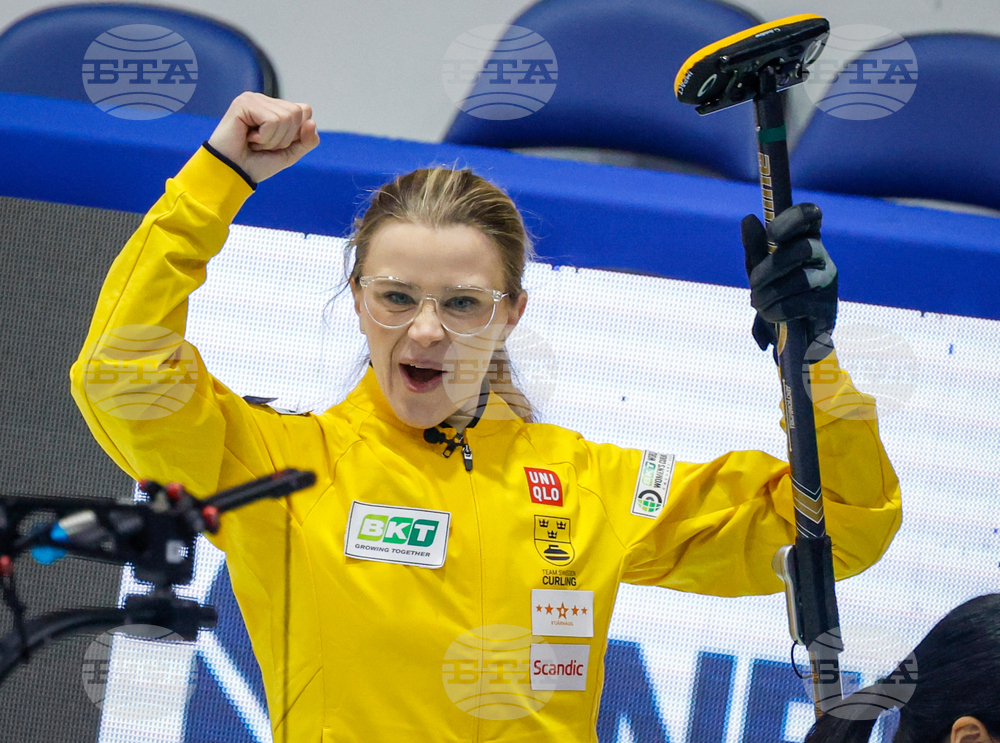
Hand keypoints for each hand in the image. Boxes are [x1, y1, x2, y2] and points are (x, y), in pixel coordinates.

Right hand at [207, 92, 319, 182]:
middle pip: (297, 113)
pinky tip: (248, 138)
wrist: (233, 174)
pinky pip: (271, 121)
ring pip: (285, 117)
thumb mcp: (290, 154)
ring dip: (272, 139)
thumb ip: (307, 140)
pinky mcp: (243, 103)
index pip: (305, 111)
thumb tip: (311, 122)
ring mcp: (253, 99)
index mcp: (276, 108)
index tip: (275, 144)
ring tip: (254, 142)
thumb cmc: (256, 164)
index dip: (296, 134)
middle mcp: (265, 100)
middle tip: (262, 144)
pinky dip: (264, 137)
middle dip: (284, 138)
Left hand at [741, 203, 836, 352]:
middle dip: (771, 268)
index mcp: (804, 238)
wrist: (787, 334)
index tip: (772, 234)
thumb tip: (748, 219)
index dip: (793, 219)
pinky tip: (770, 315)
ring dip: (769, 294)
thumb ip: (754, 246)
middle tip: (753, 283)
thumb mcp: (758, 267)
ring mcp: (828, 280)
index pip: (810, 214)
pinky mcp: (828, 306)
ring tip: (757, 302)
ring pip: (800, 279)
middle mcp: (821, 255)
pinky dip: (776, 311)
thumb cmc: (773, 291)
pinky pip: (799, 304)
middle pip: (803, 249)